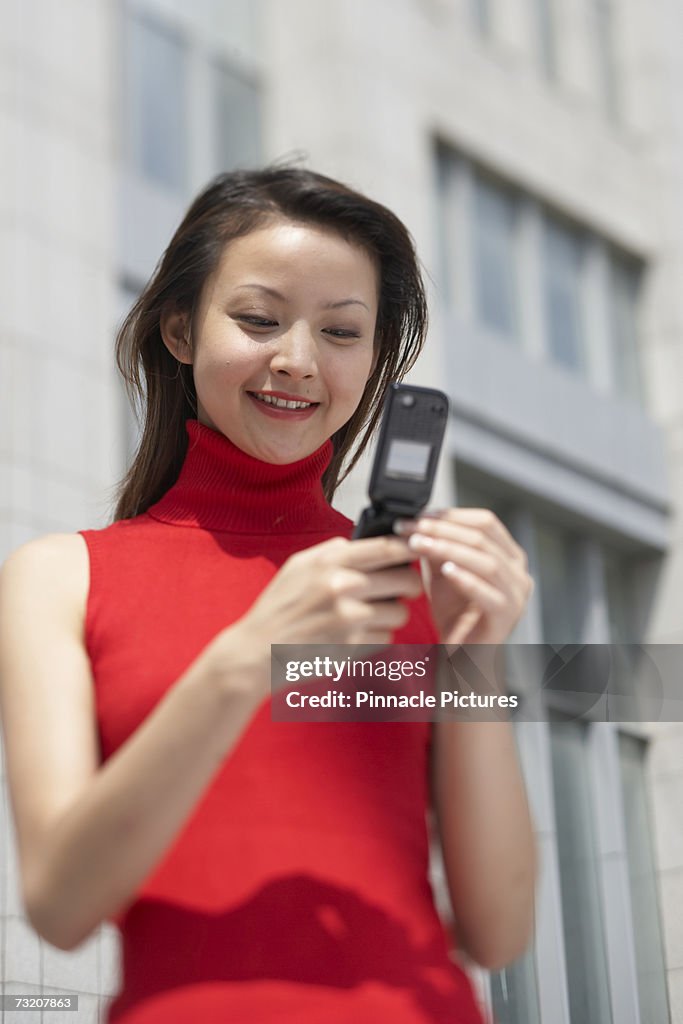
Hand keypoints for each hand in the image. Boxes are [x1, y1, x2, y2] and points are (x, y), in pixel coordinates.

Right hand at [212, 535, 423, 696]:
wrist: (257, 650)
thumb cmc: (278, 607)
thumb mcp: (298, 565)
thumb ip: (332, 550)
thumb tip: (365, 543)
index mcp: (330, 561)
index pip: (387, 548)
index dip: (411, 547)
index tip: (419, 548)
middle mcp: (342, 586)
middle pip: (406, 580)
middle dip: (409, 585)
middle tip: (402, 589)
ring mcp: (349, 618)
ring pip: (401, 612)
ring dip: (392, 614)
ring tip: (370, 615)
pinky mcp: (353, 646)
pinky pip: (386, 638)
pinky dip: (376, 636)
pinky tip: (355, 634)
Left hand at [394, 509, 533, 645]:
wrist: (461, 654)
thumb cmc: (454, 614)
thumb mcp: (443, 571)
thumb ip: (438, 545)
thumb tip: (419, 520)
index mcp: (508, 554)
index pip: (485, 522)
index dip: (451, 515)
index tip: (418, 516)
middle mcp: (518, 571)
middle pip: (482, 538)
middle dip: (442, 529)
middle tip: (410, 528)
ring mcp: (517, 594)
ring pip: (485, 561)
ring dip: (448, 549)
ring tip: (418, 545)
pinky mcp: (507, 616)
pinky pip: (488, 594)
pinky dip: (467, 579)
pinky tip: (446, 571)